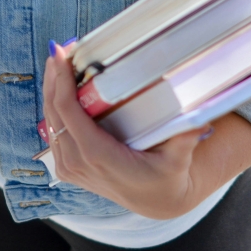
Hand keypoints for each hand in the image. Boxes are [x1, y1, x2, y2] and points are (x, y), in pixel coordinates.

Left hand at [42, 41, 250, 219]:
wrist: (157, 201)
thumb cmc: (167, 176)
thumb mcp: (178, 159)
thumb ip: (185, 139)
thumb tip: (200, 119)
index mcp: (98, 156)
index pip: (68, 113)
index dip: (61, 82)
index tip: (62, 55)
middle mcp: (78, 163)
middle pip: (54, 112)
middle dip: (54, 78)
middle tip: (59, 49)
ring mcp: (70, 167)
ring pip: (49, 121)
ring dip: (51, 90)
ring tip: (58, 61)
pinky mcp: (69, 168)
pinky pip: (54, 132)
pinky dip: (54, 107)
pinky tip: (59, 86)